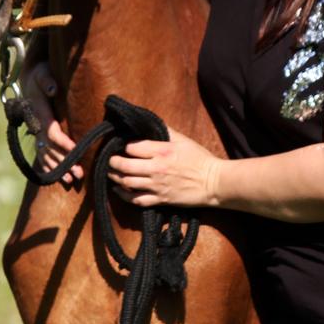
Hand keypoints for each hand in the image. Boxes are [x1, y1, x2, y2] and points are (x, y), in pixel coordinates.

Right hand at [23, 61, 81, 187]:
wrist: (29, 78)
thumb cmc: (40, 74)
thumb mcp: (42, 72)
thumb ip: (47, 81)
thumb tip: (53, 89)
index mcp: (39, 112)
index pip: (51, 131)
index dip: (63, 142)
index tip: (75, 150)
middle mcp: (35, 125)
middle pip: (49, 148)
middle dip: (64, 161)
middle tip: (79, 173)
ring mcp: (35, 131)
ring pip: (46, 154)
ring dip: (58, 168)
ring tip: (72, 180)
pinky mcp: (37, 135)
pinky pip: (41, 154)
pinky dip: (50, 167)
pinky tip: (60, 178)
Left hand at [108, 128, 222, 208]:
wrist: (214, 183)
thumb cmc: (200, 159)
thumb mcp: (183, 140)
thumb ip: (165, 131)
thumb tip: (148, 123)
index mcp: (162, 151)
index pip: (133, 147)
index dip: (124, 146)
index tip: (121, 146)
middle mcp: (157, 168)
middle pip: (125, 165)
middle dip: (113, 162)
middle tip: (110, 160)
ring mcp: (157, 186)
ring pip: (127, 182)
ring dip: (115, 177)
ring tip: (111, 173)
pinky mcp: (161, 200)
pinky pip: (137, 200)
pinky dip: (124, 195)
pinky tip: (119, 190)